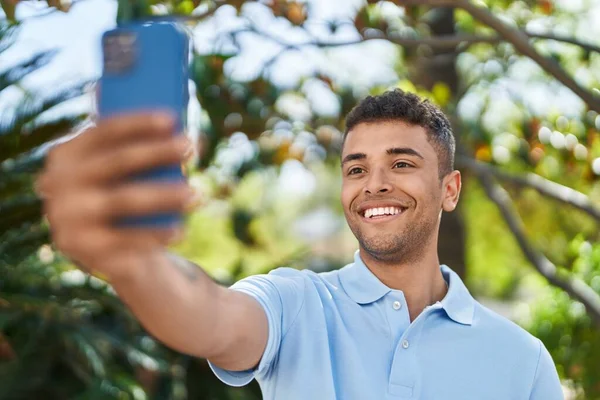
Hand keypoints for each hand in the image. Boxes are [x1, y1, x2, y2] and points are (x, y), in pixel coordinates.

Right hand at [37, 113, 195, 280]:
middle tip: (190, 148)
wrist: (103, 250)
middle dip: (158, 152)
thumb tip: (190, 132)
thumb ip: (140, 145)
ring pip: (125, 200)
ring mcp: (66, 215)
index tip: (172, 119)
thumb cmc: (119, 194)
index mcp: (66, 154)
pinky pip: (125, 239)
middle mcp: (58, 182)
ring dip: (164, 195)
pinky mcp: (80, 248)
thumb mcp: (120, 170)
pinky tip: (181, 230)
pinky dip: (155, 234)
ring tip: (195, 194)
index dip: (138, 122)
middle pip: (117, 161)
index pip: (104, 131)